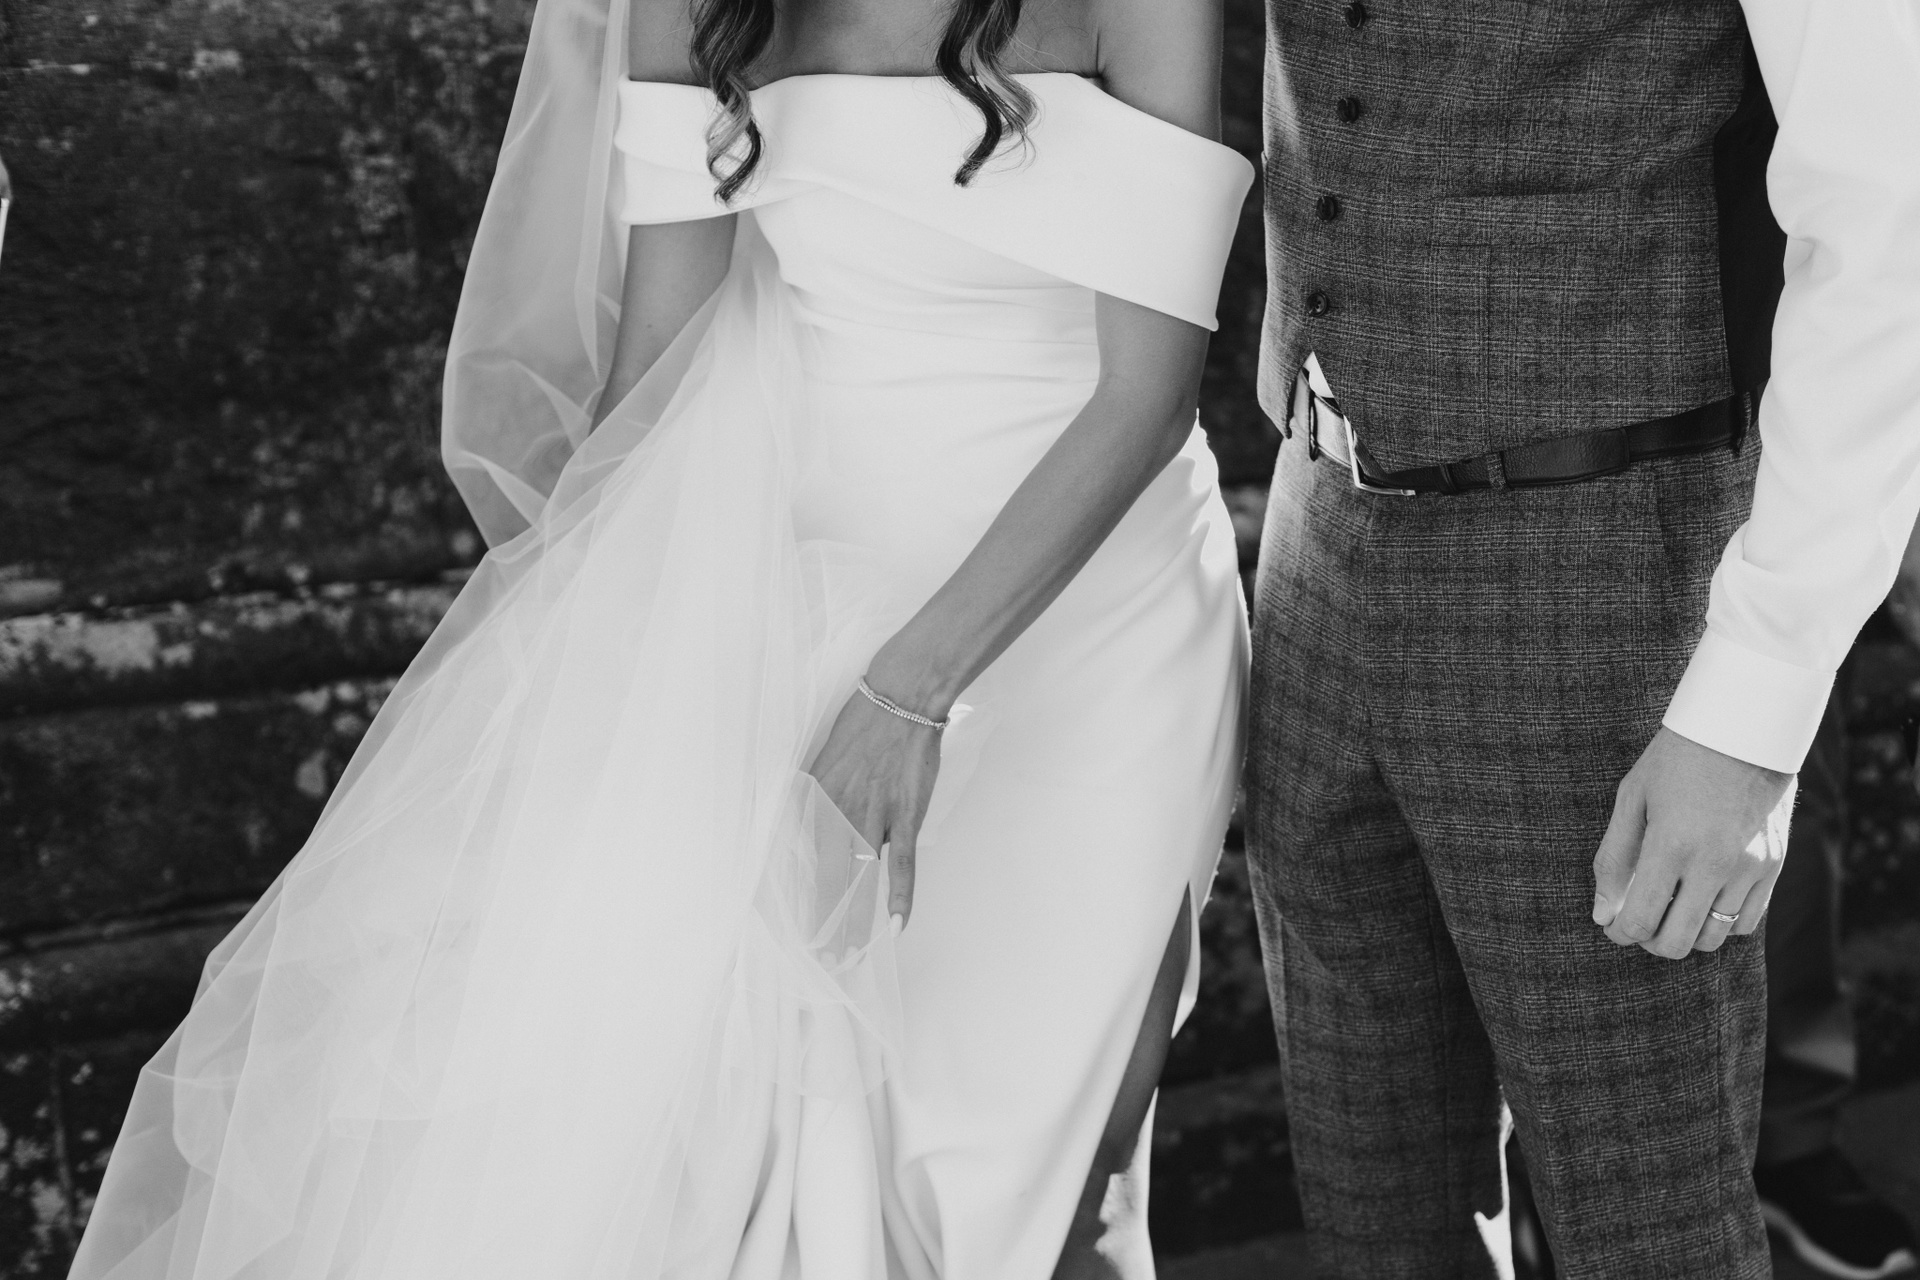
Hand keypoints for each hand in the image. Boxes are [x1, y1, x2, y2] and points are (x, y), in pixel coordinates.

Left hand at [806, 681, 942, 932]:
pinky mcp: (905, 815)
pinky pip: (902, 864)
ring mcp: (872, 815)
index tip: (784, 925)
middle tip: (817, 956)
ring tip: (850, 954)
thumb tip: (802, 826)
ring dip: (853, 920)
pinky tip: (896, 925)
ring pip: (859, 879)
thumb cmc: (863, 724)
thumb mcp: (823, 760)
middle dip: (820, 920)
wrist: (900, 697)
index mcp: (813, 799)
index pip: (797, 858)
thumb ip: (813, 796)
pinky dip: (899, 896)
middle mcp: (837, 811)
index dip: (793, 894)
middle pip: (824, 878)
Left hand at [1592, 727, 1794, 957]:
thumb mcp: (1632, 800)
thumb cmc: (1677, 760)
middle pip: (1677, 942)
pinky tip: (1703, 900)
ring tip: (1671, 909)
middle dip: (1650, 941)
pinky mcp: (1774, 866)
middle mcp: (1714, 864)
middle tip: (1640, 922)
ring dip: (1686, 934)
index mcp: (1672, 845)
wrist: (1745, 730)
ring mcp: (1750, 868)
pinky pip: (1746, 922)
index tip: (1614, 925)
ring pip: (1714, 938)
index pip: (1641, 920)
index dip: (1621, 933)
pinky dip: (1720, 923)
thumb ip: (1613, 860)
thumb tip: (1602, 915)